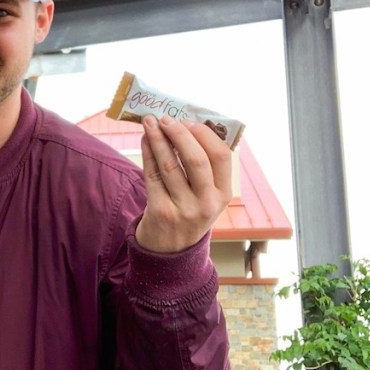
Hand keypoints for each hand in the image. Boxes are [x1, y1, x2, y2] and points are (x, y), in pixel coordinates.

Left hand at [135, 115, 231, 252]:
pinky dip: (148, 153)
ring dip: (158, 139)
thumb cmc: (189, 212)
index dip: (204, 134)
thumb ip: (205, 168)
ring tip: (150, 122)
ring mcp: (183, 209)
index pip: (221, 156)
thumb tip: (187, 125)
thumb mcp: (207, 196)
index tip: (189, 121)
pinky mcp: (160, 211)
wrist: (170, 251)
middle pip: (196, 159)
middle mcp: (207, 203)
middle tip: (166, 119)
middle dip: (179, 133)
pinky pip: (152, 175)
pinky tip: (145, 140)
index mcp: (223, 194)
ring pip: (170, 165)